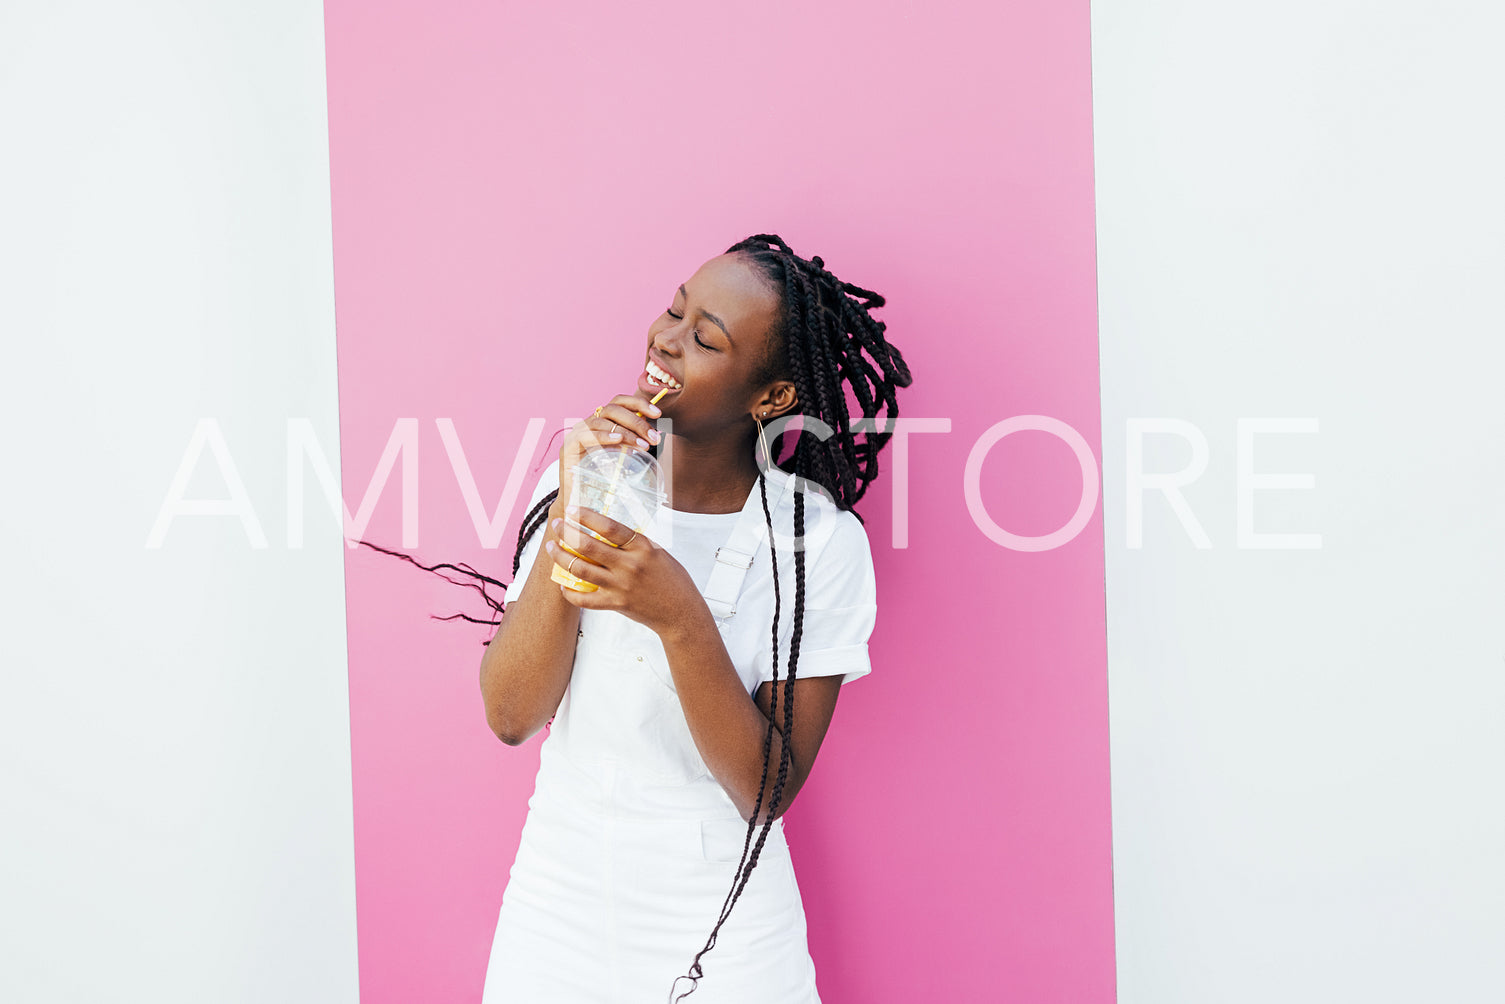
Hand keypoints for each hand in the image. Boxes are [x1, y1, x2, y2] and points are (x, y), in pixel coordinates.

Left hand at [544, 504, 701, 636]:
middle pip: (589, 546)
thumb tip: (607, 531)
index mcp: (642, 548)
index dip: (587, 516)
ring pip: (581, 569)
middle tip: (557, 525)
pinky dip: (570, 591)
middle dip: (567, 532)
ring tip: (552, 548)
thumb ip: (634, 543)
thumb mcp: (658, 552)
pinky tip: (563, 583)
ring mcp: (620, 586)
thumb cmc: (672, 580)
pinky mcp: (615, 604)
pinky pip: (584, 599)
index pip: (609, 527)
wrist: (680, 612)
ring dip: (561, 557)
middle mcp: (629, 566)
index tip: (573, 509)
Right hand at [557, 393, 663, 507]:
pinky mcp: (569, 447)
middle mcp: (588, 424)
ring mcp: (577, 434)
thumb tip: (654, 435)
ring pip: (602, 421)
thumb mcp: (621, 456)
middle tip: (653, 438)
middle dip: (637, 421)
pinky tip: (617, 440)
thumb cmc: (601, 478)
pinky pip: (585, 435)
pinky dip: (603, 436)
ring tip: (642, 445)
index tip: (658, 413)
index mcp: (601, 422)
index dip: (639, 404)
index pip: (620, 402)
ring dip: (626, 432)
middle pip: (613, 408)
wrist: (577, 499)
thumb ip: (632, 443)